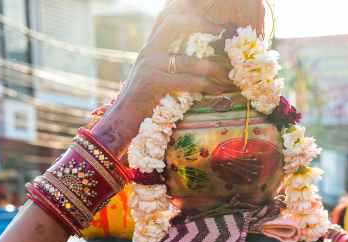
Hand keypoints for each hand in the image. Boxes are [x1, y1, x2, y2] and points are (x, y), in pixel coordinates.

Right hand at [91, 1, 234, 150]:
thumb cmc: (142, 103)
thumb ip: (171, 65)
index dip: (188, 14)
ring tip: (227, 73)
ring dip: (210, 67)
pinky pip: (184, 81)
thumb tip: (202, 62)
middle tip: (219, 31)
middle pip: (173, 23)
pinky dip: (203, 85)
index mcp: (150, 48)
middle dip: (198, 23)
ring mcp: (149, 65)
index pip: (167, 18)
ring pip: (185, 59)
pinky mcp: (152, 83)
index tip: (211, 21)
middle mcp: (148, 51)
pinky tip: (216, 90)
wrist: (121, 121)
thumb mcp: (155, 77)